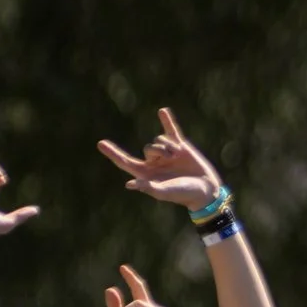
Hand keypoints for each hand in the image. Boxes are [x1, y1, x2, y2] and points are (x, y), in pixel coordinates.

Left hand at [97, 107, 226, 212]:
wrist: (205, 189)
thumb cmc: (183, 194)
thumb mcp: (164, 192)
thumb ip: (148, 187)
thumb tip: (129, 184)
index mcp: (146, 174)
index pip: (125, 161)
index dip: (113, 153)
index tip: (100, 143)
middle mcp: (155, 163)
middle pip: (148, 147)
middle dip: (158, 151)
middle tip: (170, 159)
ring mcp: (167, 153)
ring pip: (159, 140)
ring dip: (168, 146)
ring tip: (178, 157)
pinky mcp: (180, 147)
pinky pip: (172, 131)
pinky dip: (167, 121)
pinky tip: (162, 111)